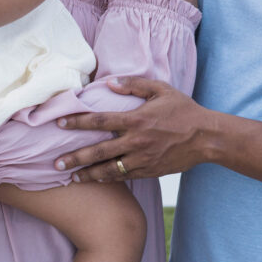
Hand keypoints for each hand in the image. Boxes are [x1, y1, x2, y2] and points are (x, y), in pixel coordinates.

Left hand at [53, 76, 204, 181]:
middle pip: (98, 151)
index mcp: (137, 119)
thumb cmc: (183, 110)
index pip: (100, 121)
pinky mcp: (150, 171)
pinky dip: (109, 178)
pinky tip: (96, 179)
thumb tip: (110, 82)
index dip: (78, 121)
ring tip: (71, 178)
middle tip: (55, 164)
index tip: (60, 123)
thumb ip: (134, 85)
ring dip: (88, 174)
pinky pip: (125, 176)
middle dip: (75, 158)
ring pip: (109, 169)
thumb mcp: (161, 90)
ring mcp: (143, 159)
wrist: (206, 137)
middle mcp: (137, 141)